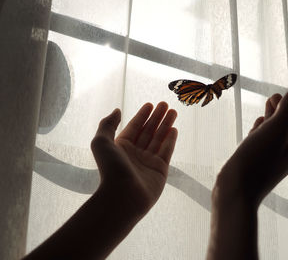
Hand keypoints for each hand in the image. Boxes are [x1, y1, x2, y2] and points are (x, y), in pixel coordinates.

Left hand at [91, 102, 177, 216]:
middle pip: (148, 130)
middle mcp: (135, 152)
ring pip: (159, 138)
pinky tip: (174, 129)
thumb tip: (117, 110)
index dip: (142, 115)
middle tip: (165, 104)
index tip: (150, 104)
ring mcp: (148, 161)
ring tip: (173, 111)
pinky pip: (166, 150)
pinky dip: (170, 139)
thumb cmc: (110, 169)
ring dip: (166, 124)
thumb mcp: (101, 142)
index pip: (134, 126)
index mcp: (122, 146)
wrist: (122, 196)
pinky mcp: (160, 170)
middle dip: (157, 117)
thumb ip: (108, 124)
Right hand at [214, 90, 287, 207]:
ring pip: (273, 136)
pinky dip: (261, 133)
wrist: (236, 191)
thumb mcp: (273, 131)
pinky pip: (262, 145)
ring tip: (265, 108)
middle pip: (286, 128)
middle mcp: (285, 155)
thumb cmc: (255, 160)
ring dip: (270, 120)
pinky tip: (256, 127)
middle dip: (280, 111)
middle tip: (271, 97)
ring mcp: (270, 161)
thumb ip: (286, 111)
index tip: (280, 94)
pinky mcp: (255, 165)